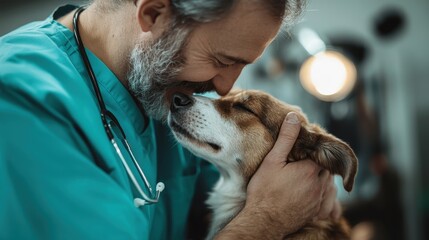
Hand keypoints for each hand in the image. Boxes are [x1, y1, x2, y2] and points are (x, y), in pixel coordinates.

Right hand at [216, 112, 336, 238]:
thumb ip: (286, 139)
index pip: (321, 154)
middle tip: (303, 160)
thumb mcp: (272, 161)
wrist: (263, 222)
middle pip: (325, 169)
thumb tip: (294, 117)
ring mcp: (318, 201)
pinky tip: (313, 193)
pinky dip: (323, 195)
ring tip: (307, 175)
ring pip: (327, 184)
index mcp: (310, 170)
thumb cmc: (264, 191)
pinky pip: (326, 202)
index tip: (304, 148)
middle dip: (317, 163)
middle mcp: (319, 186)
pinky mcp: (315, 213)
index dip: (314, 149)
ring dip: (320, 178)